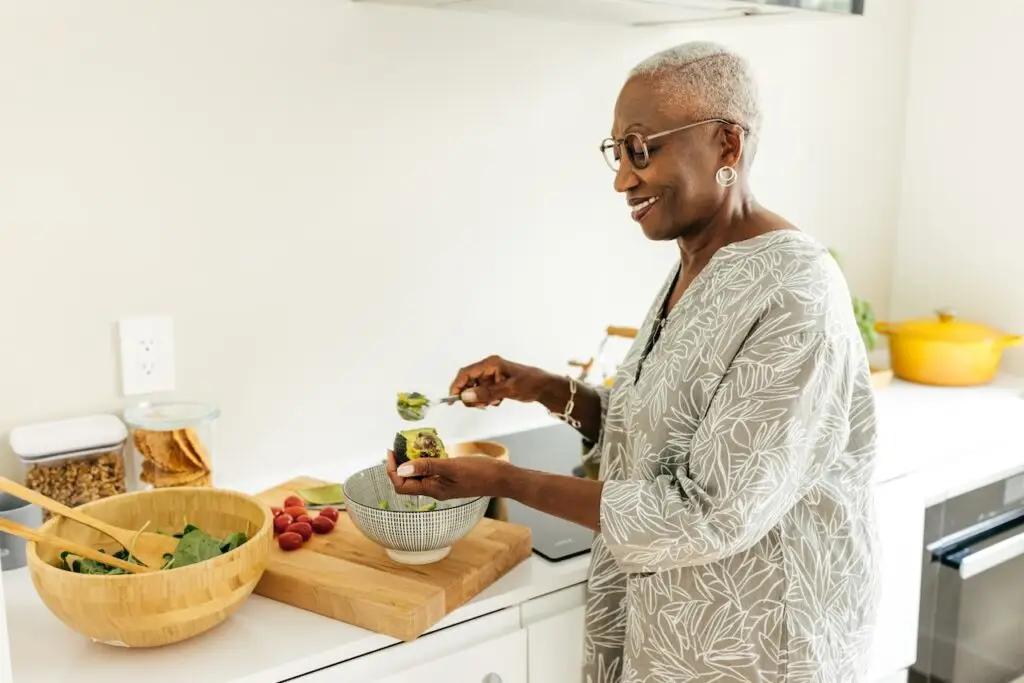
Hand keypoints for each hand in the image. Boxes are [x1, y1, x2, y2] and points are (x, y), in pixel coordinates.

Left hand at [386, 451, 511, 500]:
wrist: (501, 478)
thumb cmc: (479, 472)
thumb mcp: (451, 466)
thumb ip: (426, 466)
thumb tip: (401, 469)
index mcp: (433, 490)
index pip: (402, 485)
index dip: (392, 470)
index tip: (390, 452)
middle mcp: (434, 490)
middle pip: (407, 481)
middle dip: (399, 465)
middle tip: (398, 446)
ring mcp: (442, 484)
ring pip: (419, 475)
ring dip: (411, 462)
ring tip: (409, 445)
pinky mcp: (449, 478)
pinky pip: (430, 471)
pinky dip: (424, 460)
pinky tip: (428, 449)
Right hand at [450, 355, 552, 408]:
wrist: (544, 388)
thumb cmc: (530, 383)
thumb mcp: (508, 389)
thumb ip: (486, 393)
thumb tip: (465, 396)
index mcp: (490, 364)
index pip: (466, 373)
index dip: (457, 385)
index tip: (452, 400)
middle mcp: (488, 368)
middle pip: (468, 382)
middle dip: (471, 396)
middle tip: (482, 405)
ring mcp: (491, 376)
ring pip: (475, 389)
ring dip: (480, 399)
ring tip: (494, 402)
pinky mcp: (495, 383)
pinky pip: (483, 392)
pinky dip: (487, 399)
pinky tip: (498, 401)